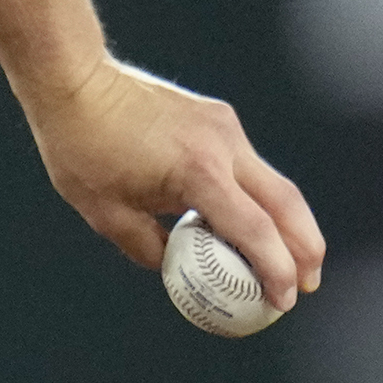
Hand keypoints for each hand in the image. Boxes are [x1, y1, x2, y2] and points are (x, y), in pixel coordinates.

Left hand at [23, 57, 324, 312]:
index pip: (255, 231)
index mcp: (198, 172)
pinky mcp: (219, 117)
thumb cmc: (81, 148)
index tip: (283, 302)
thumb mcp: (106, 214)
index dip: (276, 271)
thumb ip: (148, 248)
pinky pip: (248, 165)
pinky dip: (258, 197)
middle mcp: (223, 145)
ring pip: (274, 183)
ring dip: (288, 223)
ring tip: (289, 260)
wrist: (75, 80)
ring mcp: (225, 126)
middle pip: (287, 204)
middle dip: (306, 248)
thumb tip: (178, 268)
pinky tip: (247, 221)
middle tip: (308, 284)